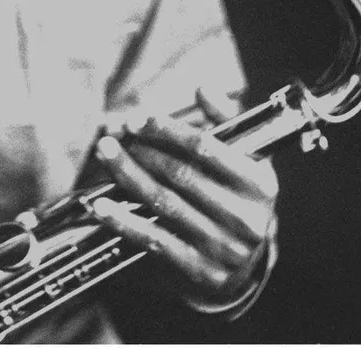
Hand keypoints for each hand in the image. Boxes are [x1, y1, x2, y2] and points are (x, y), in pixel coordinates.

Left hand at [93, 89, 277, 306]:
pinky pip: (155, 241)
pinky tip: (101, 207)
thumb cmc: (240, 196)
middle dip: (141, 151)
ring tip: (105, 156)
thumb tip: (204, 87)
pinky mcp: (201, 272)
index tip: (137, 120)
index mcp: (259, 184)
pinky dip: (124, 222)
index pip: (205, 147)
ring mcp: (224, 247)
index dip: (167, 130)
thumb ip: (226, 120)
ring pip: (164, 204)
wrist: (248, 264)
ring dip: (127, 177)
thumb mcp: (247, 159)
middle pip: (180, 174)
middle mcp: (245, 217)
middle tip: (111, 137)